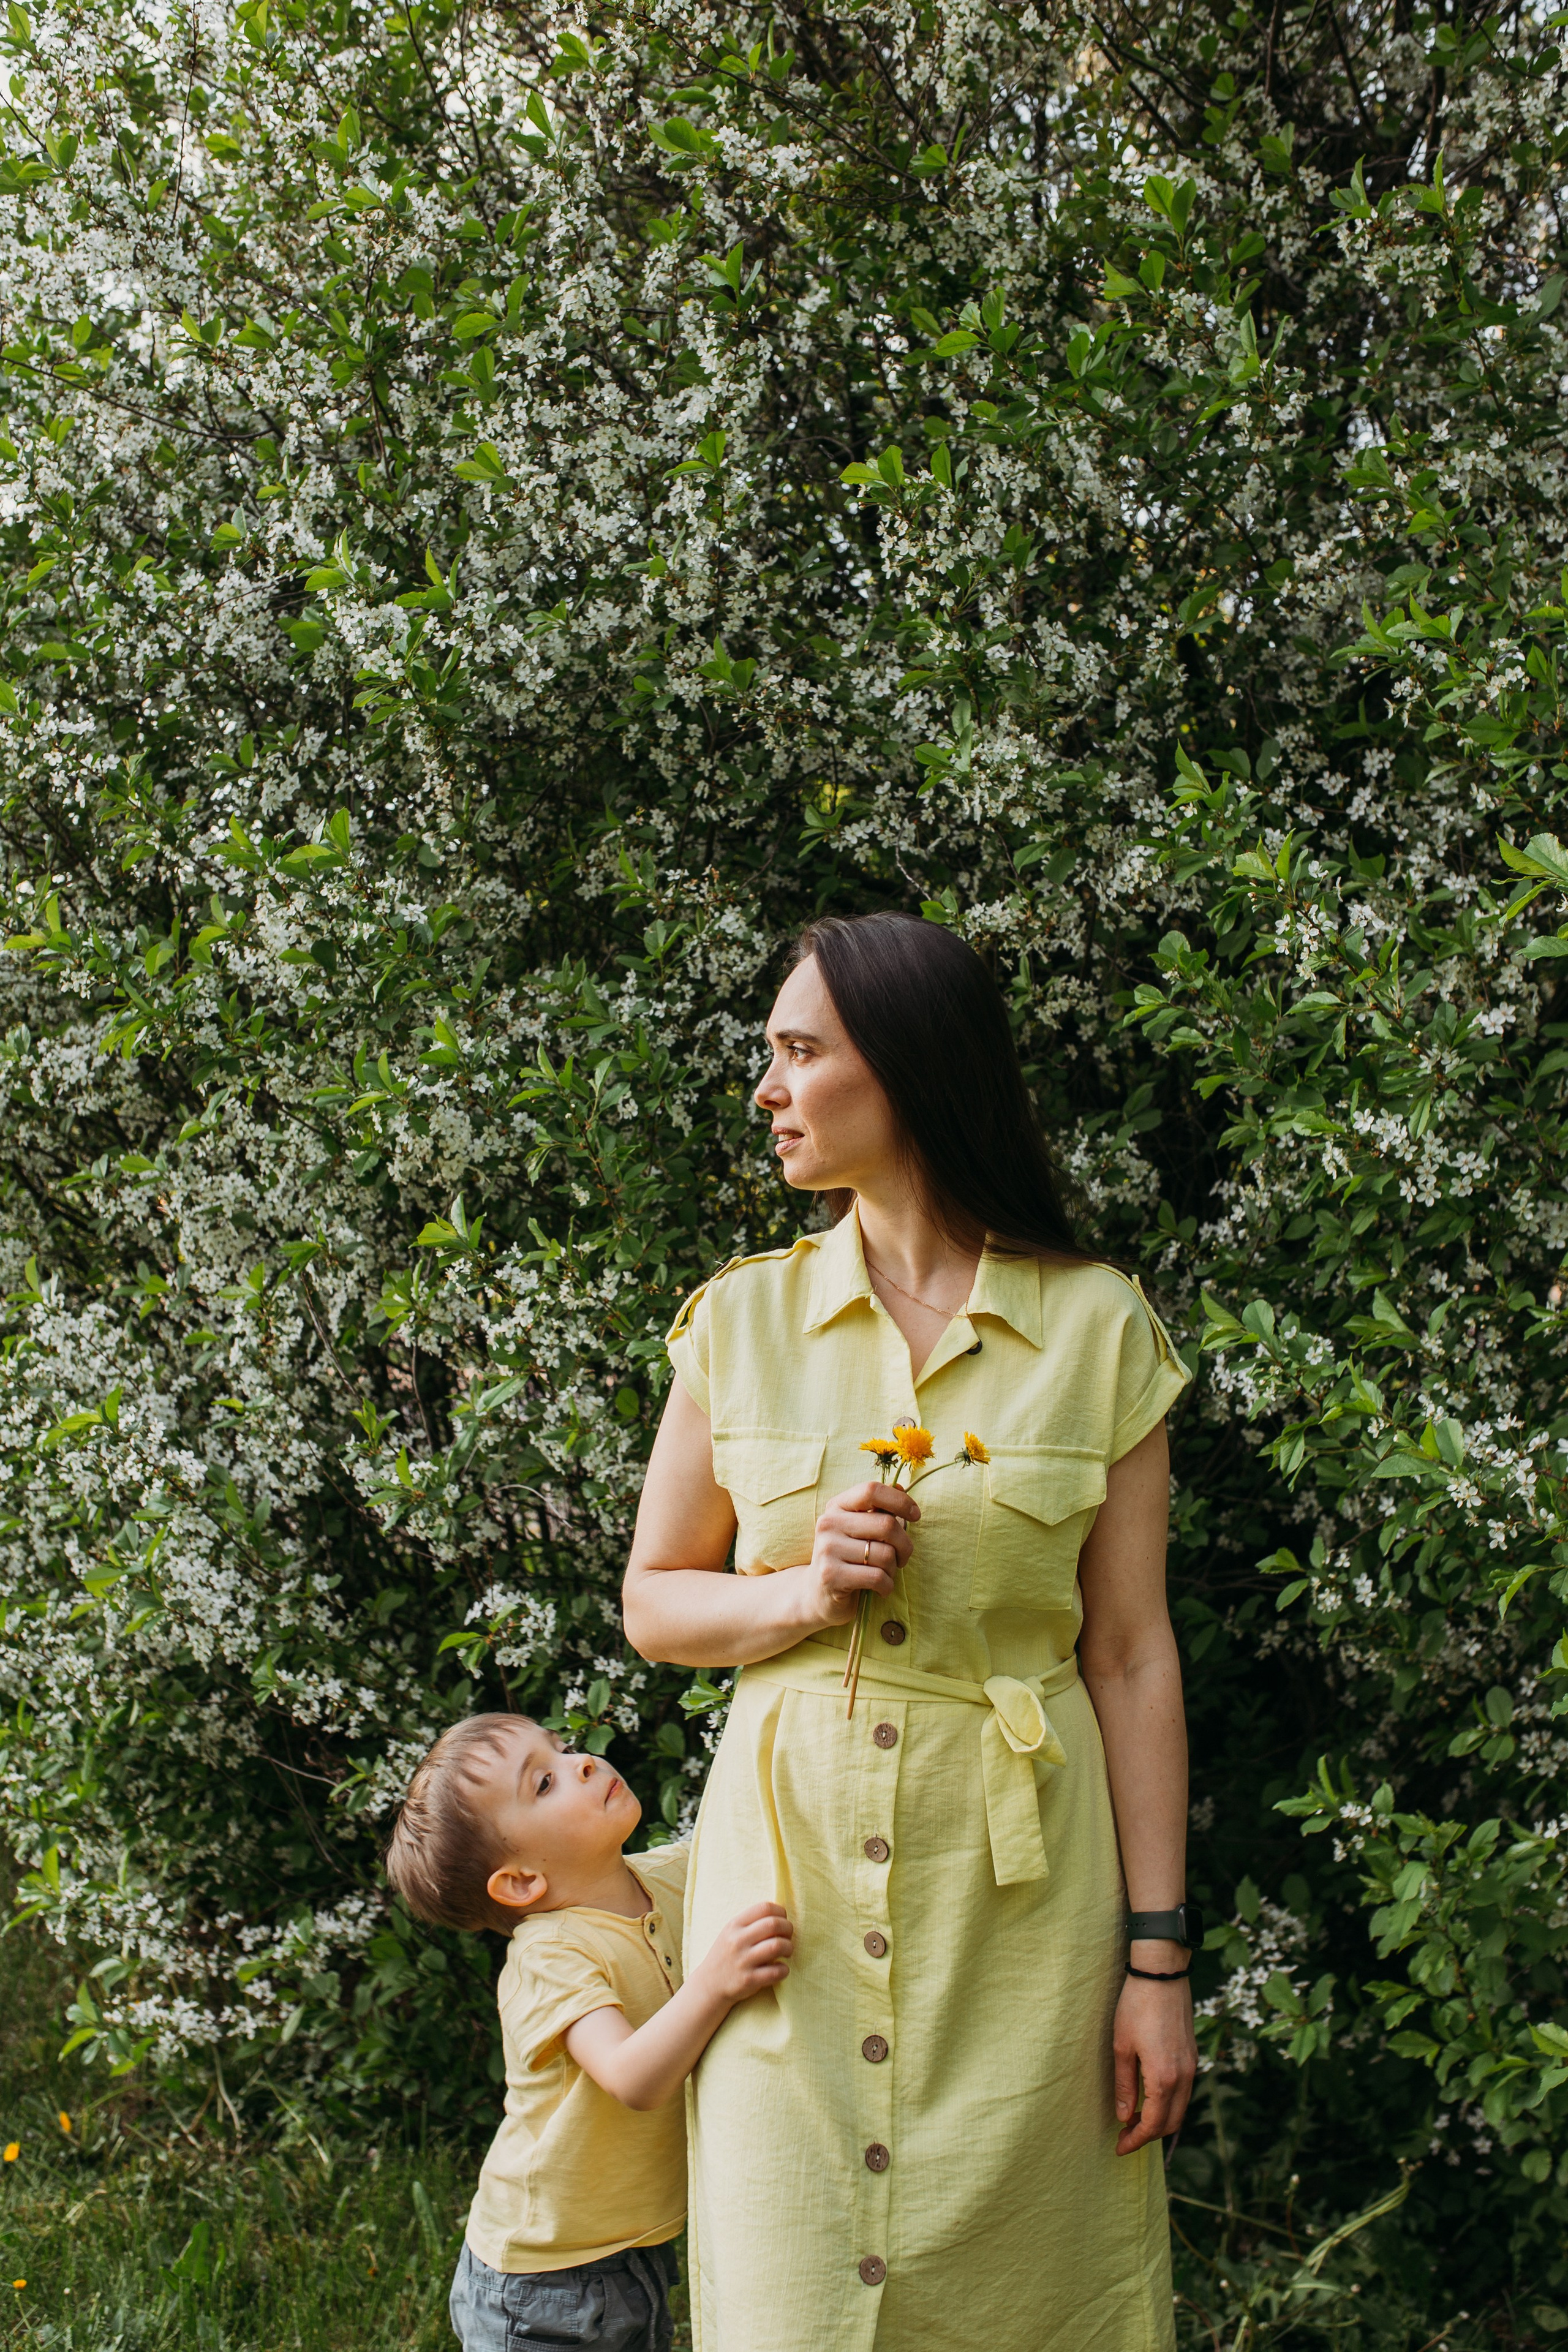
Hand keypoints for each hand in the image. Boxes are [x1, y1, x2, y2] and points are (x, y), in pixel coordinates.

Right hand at [698, 1902, 793, 2003]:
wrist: (710, 1985)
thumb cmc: (726, 1954)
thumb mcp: (731, 1933)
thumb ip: (751, 1922)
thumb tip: (780, 1915)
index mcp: (734, 1925)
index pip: (764, 1908)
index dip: (780, 1912)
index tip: (783, 1920)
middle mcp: (738, 1941)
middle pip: (773, 1924)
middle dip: (788, 1928)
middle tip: (788, 1936)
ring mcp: (743, 1961)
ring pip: (777, 1946)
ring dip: (788, 1947)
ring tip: (787, 1951)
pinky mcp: (749, 1980)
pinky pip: (776, 1972)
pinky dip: (784, 1969)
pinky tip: (781, 1969)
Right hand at [802, 1481, 919, 1628]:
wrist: (817, 1594)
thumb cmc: (849, 1558)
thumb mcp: (861, 1530)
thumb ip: (879, 1510)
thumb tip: (900, 1487)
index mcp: (837, 1506)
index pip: (871, 1490)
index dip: (900, 1500)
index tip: (915, 1515)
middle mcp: (829, 1524)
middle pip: (886, 1525)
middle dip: (905, 1545)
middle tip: (902, 1557)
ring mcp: (827, 1549)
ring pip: (885, 1554)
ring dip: (894, 1569)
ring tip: (885, 1574)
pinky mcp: (831, 1575)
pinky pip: (877, 1577)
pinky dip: (887, 1586)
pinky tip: (881, 1588)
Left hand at [1112, 1968, 1196, 2154]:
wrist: (1162, 1974)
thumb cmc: (1136, 2007)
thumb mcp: (1122, 2047)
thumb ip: (1125, 2086)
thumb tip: (1124, 2117)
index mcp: (1164, 2078)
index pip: (1153, 2125)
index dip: (1136, 2141)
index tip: (1119, 2148)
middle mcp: (1184, 2077)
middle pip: (1171, 2123)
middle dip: (1149, 2135)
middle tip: (1125, 2136)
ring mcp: (1192, 2066)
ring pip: (1181, 2108)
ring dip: (1160, 2120)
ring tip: (1135, 2119)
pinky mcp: (1193, 2055)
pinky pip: (1185, 2091)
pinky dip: (1169, 2103)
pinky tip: (1150, 2097)